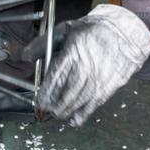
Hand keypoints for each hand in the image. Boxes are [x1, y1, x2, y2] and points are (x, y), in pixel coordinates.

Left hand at [24, 5, 149, 125]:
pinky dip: (84, 114)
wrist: (125, 30)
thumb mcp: (64, 30)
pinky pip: (95, 103)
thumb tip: (25, 56)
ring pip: (80, 100)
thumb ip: (42, 44)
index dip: (46, 91)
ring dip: (67, 110)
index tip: (39, 100)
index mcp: (72, 52)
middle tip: (46, 110)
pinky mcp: (111, 84)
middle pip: (67, 91)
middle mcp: (86, 67)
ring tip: (58, 115)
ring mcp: (99, 77)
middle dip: (55, 104)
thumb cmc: (91, 29)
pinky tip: (75, 120)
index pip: (56, 77)